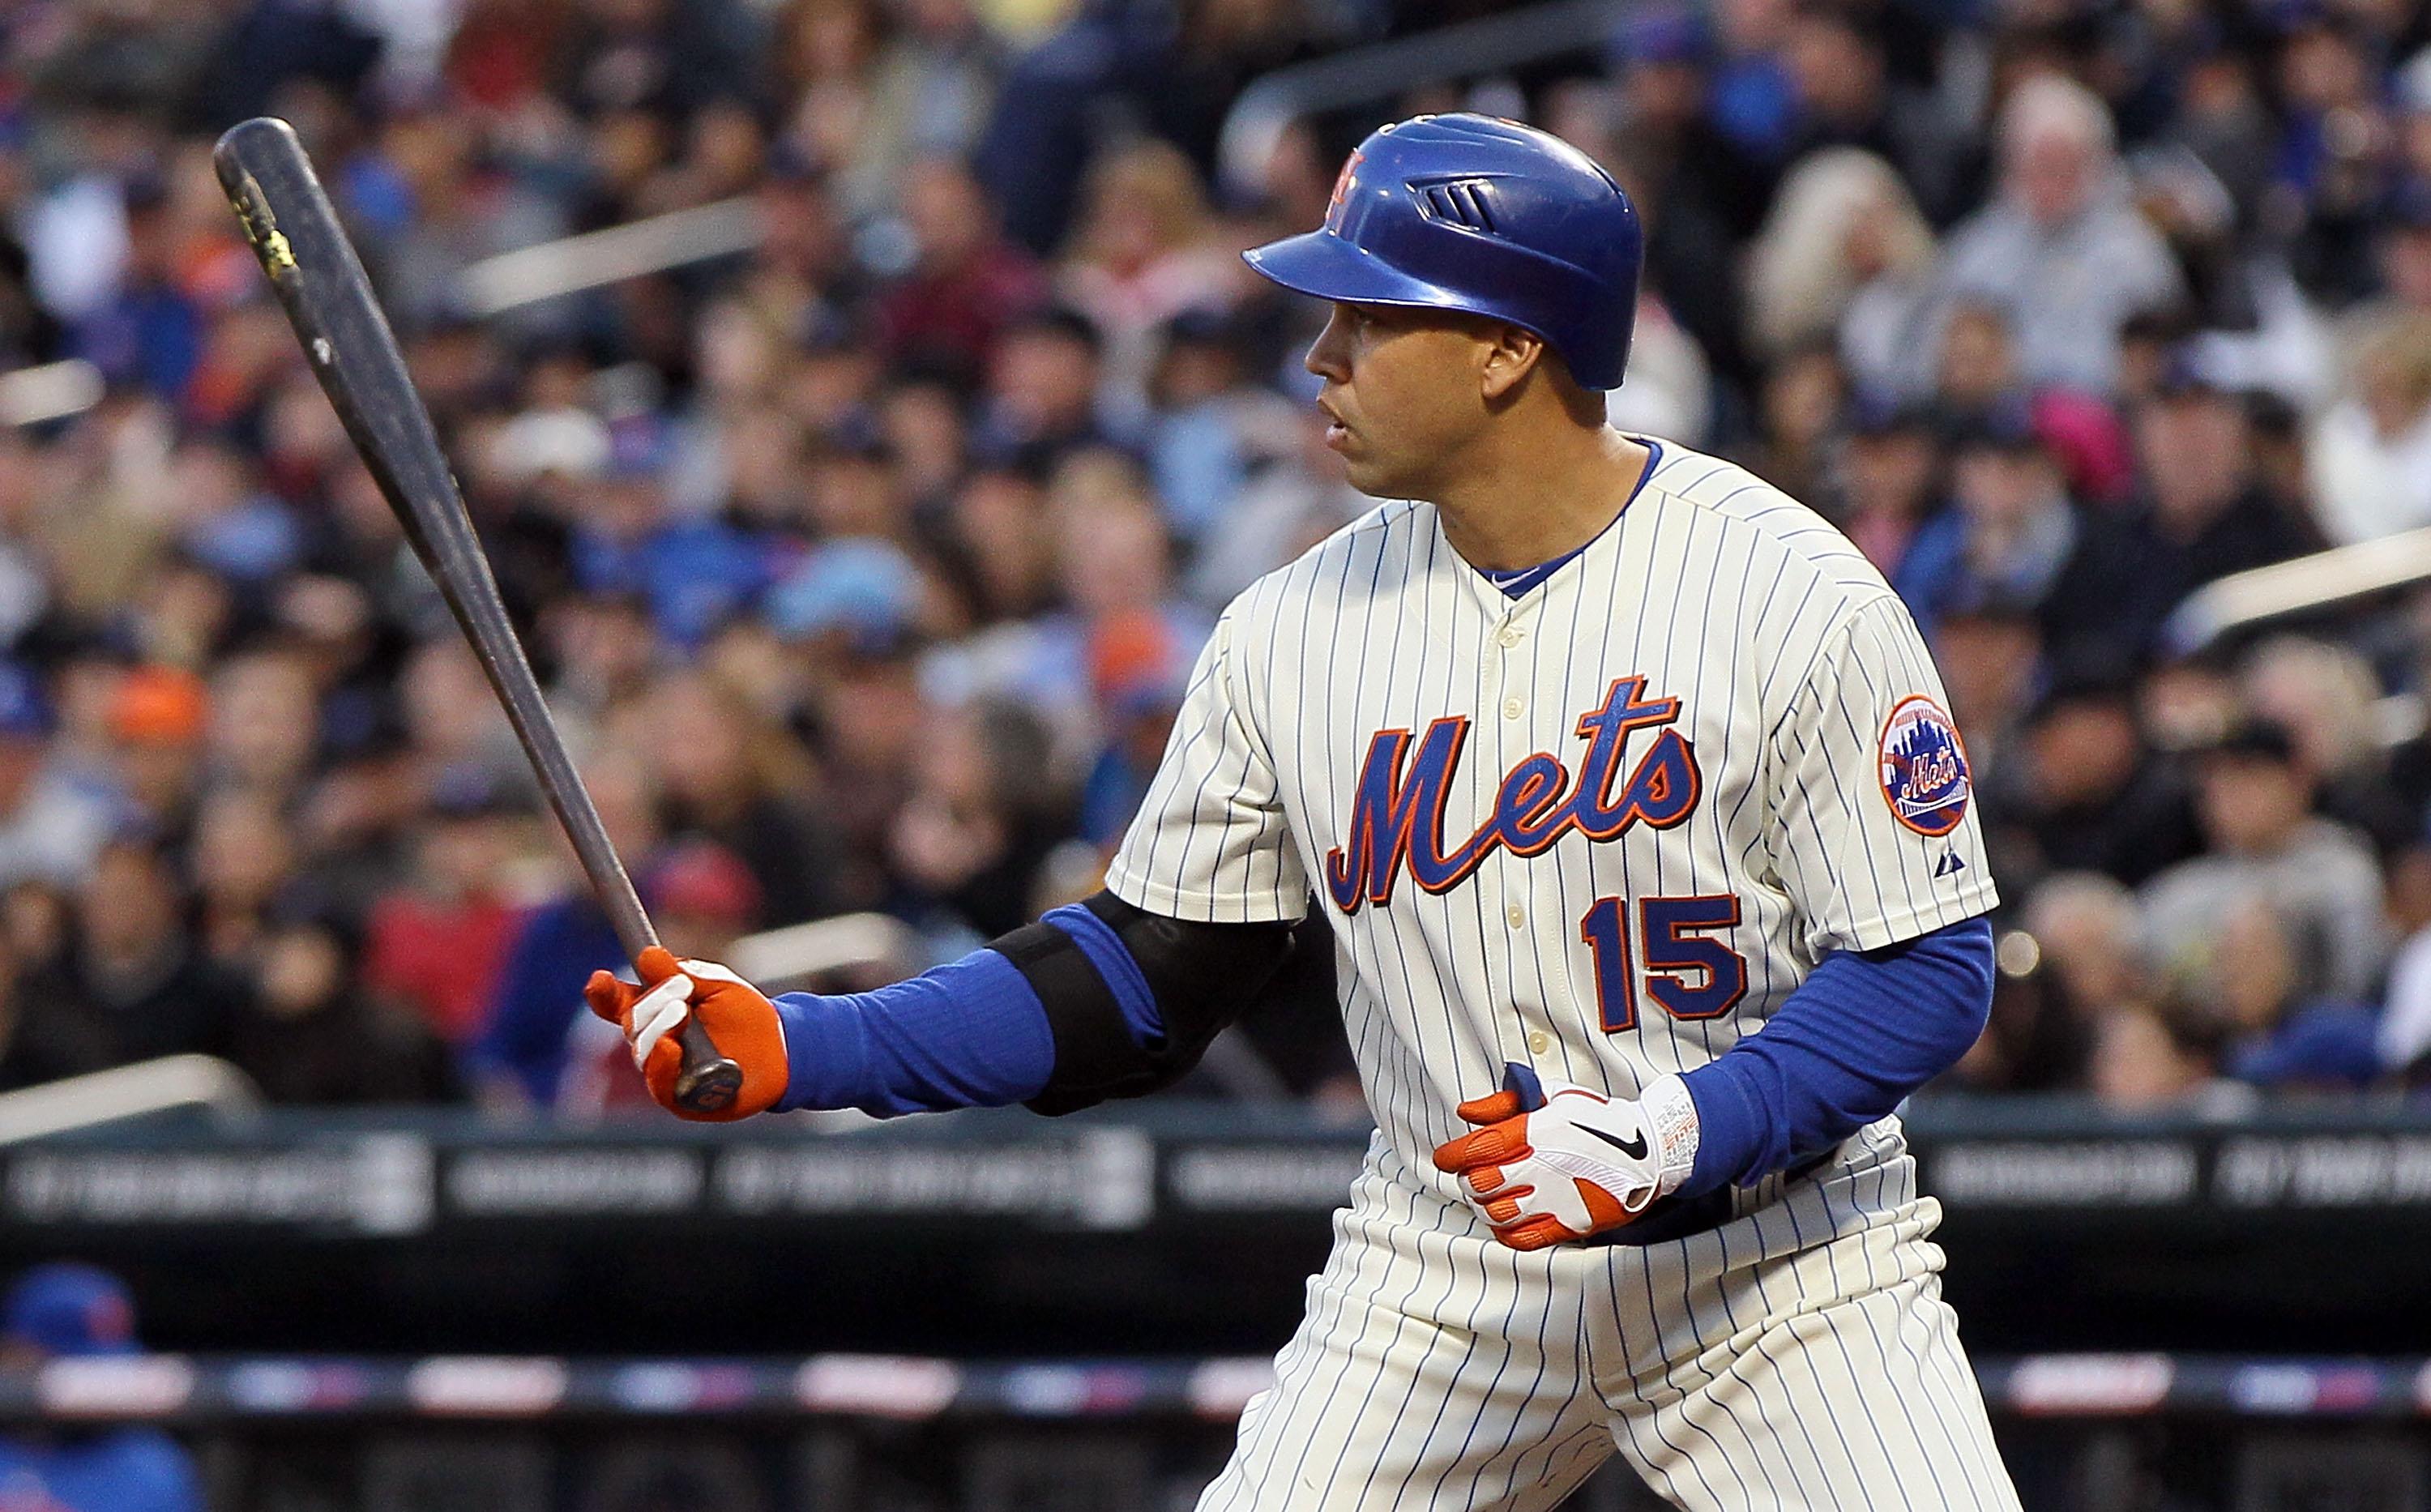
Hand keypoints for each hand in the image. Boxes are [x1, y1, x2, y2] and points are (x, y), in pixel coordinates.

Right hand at [583, 946, 788, 1120]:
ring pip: (642, 1051)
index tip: (598, 980)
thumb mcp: (719, 985)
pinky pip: (659, 1084)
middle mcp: (655, 1042)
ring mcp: (664, 1071)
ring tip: (683, 1015)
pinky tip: (670, 1047)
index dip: (604, 994)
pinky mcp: (679, 1098)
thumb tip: (647, 954)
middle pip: (632, 1023)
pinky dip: (662, 1064)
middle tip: (681, 991)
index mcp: (658, 1011)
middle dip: (652, 1004)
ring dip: (659, 1029)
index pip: (619, 1003)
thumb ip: (684, 974)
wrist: (782, 1049)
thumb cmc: (746, 1015)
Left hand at [1432, 1072, 1674, 1249]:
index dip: (1452, 1155)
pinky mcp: (1570, 1224)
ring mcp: (1557, 1198)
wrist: (1649, 1152)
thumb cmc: (1598, 1121)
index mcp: (1538, 1129)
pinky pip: (1521, 1238)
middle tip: (1474, 1174)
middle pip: (1480, 1183)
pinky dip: (1504, 1230)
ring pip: (1495, 1213)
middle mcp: (1544, 1165)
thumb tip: (1467, 1113)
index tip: (1445, 1157)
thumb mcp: (1553, 1096)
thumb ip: (1504, 1102)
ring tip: (1492, 1195)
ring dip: (1484, 1204)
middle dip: (1468, 1178)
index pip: (1478, 1148)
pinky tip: (1509, 1217)